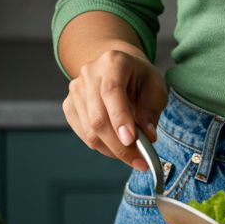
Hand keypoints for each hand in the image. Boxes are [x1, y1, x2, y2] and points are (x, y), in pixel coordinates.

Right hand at [62, 47, 167, 170]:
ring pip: (90, 130)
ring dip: (112, 149)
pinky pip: (84, 134)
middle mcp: (89, 73)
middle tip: (140, 160)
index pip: (111, 92)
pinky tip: (117, 147)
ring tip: (133, 156)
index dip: (120, 118)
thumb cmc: (139, 77)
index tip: (131, 141)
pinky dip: (102, 146)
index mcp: (113, 62)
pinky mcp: (69, 105)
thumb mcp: (155, 87)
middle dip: (119, 145)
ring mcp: (75, 90)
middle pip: (98, 117)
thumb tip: (147, 136)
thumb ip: (151, 110)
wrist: (118, 68)